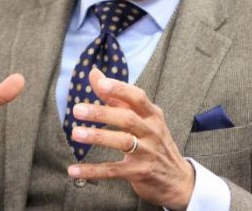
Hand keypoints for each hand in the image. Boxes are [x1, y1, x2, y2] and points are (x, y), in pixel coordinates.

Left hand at [67, 68, 194, 209]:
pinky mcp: (139, 172)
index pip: (137, 97)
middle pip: (127, 118)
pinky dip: (93, 170)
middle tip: (77, 110)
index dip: (119, 89)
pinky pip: (113, 170)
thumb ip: (117, 97)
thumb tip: (94, 73)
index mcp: (152, 114)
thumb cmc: (154, 141)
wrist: (177, 179)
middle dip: (102, 113)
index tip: (100, 84)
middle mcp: (152, 131)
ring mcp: (147, 152)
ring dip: (98, 137)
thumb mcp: (143, 118)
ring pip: (122, 142)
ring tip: (76, 134)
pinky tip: (74, 170)